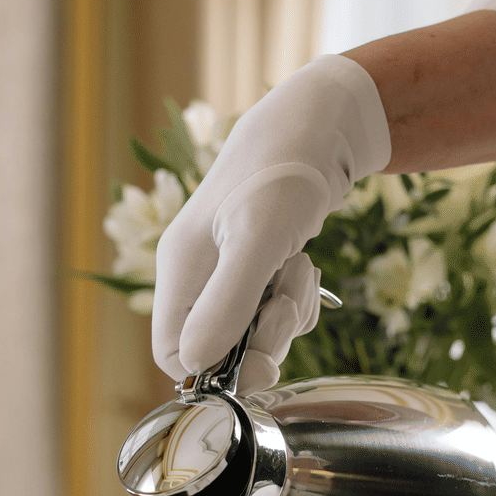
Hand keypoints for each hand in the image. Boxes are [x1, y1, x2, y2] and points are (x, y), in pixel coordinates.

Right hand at [152, 55, 389, 393]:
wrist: (321, 126)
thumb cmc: (284, 172)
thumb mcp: (258, 237)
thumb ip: (227, 302)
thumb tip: (196, 365)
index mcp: (179, 270)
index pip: (174, 354)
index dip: (215, 370)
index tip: (262, 359)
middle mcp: (196, 277)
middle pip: (219, 351)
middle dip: (264, 339)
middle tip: (289, 301)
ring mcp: (225, 274)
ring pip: (252, 335)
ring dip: (286, 316)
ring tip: (298, 268)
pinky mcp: (255, 269)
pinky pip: (273, 314)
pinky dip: (296, 301)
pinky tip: (302, 264)